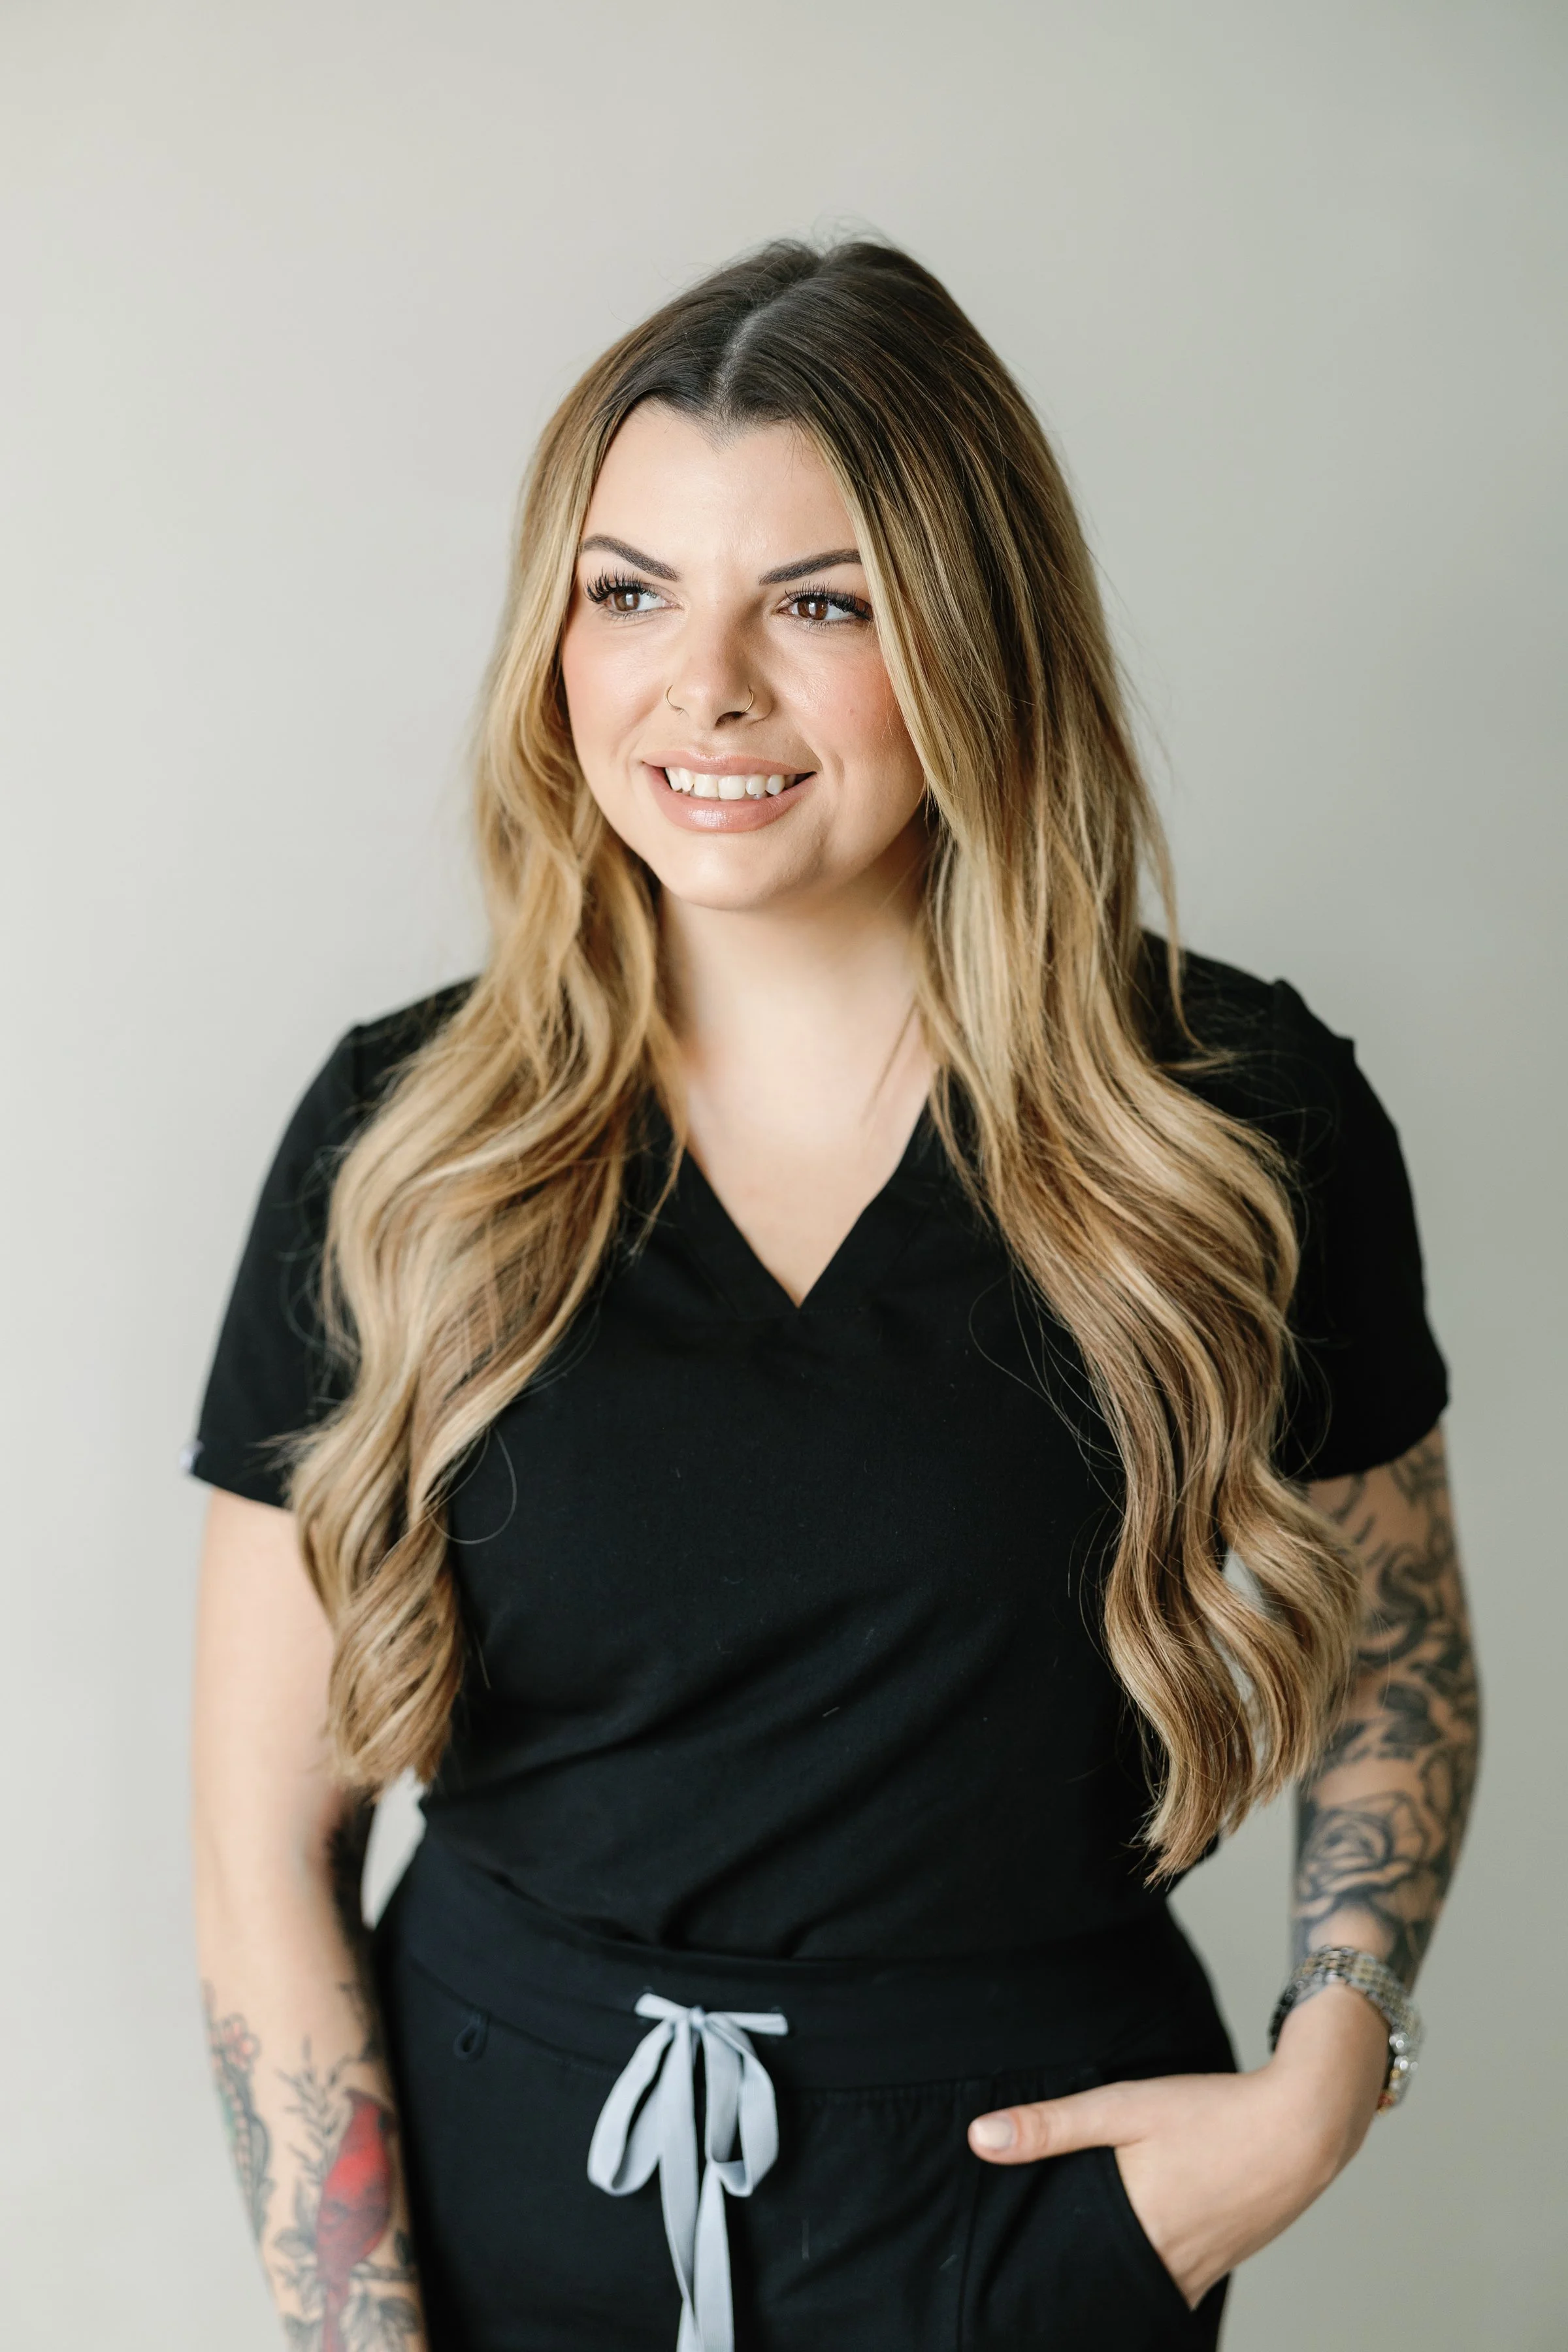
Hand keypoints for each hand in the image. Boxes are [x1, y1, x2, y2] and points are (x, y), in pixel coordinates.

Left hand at [966, 1985, 1389, 2307]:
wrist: (1305, 2126)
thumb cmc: (1211, 2114)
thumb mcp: (1123, 2106)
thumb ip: (1051, 2126)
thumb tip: (979, 2139)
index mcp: (1137, 2231)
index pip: (1075, 2286)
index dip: (1042, 2299)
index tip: (1013, 2304)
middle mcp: (1170, 2265)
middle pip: (1108, 2299)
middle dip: (1075, 2300)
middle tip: (1034, 2295)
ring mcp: (1203, 2270)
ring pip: (1144, 2295)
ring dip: (1113, 2287)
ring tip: (1080, 2273)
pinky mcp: (1223, 2260)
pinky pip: (1177, 2286)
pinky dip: (1151, 2277)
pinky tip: (1139, 2251)